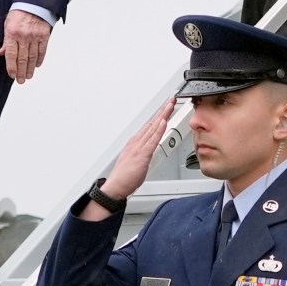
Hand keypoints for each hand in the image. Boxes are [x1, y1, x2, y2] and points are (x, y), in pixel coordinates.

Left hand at [0, 9, 52, 83]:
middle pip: (22, 58)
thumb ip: (6, 40)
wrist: (34, 2)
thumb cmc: (19, 12)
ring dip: (30, 68)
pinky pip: (42, 50)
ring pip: (32, 57)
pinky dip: (39, 59)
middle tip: (21, 81)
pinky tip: (37, 65)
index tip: (12, 75)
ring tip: (29, 76)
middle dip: (21, 72)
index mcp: (12, 33)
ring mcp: (35, 36)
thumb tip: (1, 53)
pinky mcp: (44, 35)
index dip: (11, 67)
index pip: (11, 55)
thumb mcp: (7, 24)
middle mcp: (24, 36)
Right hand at [82, 98, 174, 216]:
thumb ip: (143, 153)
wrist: (116, 186)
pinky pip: (153, 140)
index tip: (166, 107)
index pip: (150, 125)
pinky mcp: (142, 154)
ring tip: (170, 105)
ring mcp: (139, 146)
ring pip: (154, 127)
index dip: (159, 115)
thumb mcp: (135, 161)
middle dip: (163, 110)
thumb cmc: (124, 177)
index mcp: (135, 142)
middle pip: (153, 122)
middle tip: (171, 99)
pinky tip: (163, 122)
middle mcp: (137, 141)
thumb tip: (149, 152)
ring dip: (163, 115)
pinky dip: (158, 130)